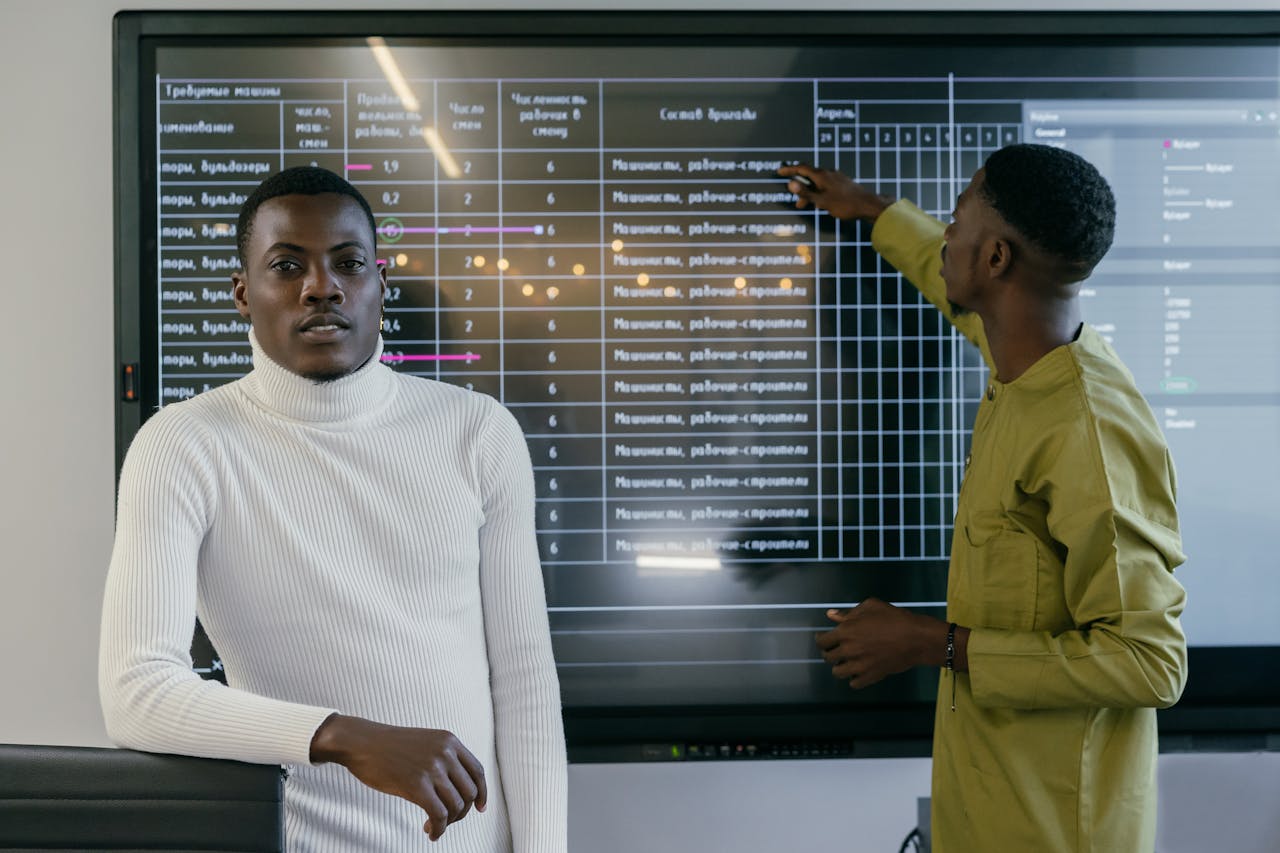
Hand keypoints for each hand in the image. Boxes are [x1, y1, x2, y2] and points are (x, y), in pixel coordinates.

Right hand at [310, 714, 486, 839]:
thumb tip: (459, 787)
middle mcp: (445, 752)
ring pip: (456, 806)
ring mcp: (432, 768)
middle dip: (461, 811)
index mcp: (449, 741)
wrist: (361, 743)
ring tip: (431, 825)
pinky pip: (439, 815)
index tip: (479, 808)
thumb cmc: (389, 747)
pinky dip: (438, 829)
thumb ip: (444, 758)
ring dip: (447, 822)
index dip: (482, 793)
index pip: (478, 771)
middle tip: (445, 819)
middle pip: (469, 792)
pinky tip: (429, 832)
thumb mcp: (425, 743)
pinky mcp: (416, 785)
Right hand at [778, 163, 893, 221]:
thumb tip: (791, 184)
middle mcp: (829, 173)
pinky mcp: (842, 183)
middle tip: (796, 200)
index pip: (801, 168)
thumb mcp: (821, 201)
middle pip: (809, 176)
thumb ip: (805, 193)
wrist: (867, 205)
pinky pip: (825, 185)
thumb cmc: (845, 204)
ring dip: (810, 192)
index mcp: (822, 175)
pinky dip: (818, 192)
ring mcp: (836, 177)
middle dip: (800, 187)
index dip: (789, 170)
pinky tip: (820, 202)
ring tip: (806, 205)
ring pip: (817, 182)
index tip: (780, 171)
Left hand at [814, 597, 946, 688]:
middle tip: (837, 649)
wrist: (916, 639)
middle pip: (828, 657)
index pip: (822, 641)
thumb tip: (831, 615)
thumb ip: (848, 613)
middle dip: (830, 652)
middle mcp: (848, 650)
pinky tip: (859, 671)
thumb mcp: (870, 607)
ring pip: (838, 673)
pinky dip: (854, 679)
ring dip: (840, 667)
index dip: (821, 639)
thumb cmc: (894, 618)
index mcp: (845, 631)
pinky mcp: (871, 677)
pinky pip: (854, 684)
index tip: (824, 638)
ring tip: (847, 661)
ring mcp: (859, 666)